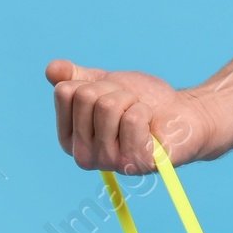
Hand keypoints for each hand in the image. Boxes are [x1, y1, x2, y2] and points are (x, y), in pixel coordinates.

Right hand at [44, 59, 212, 174]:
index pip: (65, 92)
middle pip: (86, 97)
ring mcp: (108, 163)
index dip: (93, 83)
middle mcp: (83, 156)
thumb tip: (51, 69)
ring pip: (108, 106)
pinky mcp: (134, 164)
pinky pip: (132, 119)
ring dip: (131, 100)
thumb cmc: (142, 100)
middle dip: (114, 90)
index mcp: (69, 138)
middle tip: (130, 104)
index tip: (110, 95)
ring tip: (141, 114)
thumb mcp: (105, 83)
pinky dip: (145, 112)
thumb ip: (75, 77)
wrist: (181, 113)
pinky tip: (151, 127)